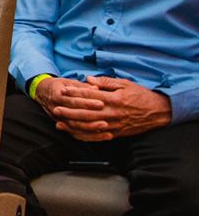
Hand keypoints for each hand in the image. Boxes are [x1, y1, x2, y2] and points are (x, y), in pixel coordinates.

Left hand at [41, 76, 170, 140]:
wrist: (159, 112)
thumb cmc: (141, 96)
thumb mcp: (125, 84)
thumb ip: (105, 82)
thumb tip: (88, 79)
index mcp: (114, 99)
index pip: (91, 95)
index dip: (76, 93)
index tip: (64, 90)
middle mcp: (113, 113)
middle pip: (87, 112)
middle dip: (69, 111)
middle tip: (55, 108)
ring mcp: (114, 125)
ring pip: (90, 126)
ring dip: (73, 125)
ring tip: (60, 122)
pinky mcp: (116, 133)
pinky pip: (97, 136)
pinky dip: (84, 135)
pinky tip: (74, 133)